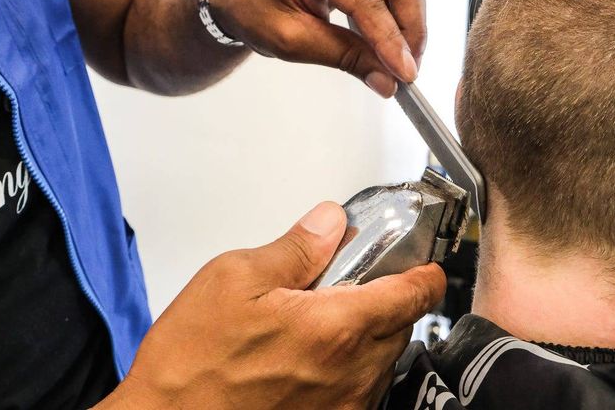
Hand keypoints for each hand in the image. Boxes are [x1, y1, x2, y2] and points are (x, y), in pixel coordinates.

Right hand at [96, 202, 445, 409]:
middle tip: (345, 286)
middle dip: (384, 300)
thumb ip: (295, 247)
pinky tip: (306, 359)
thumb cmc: (191, 363)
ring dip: (366, 337)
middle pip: (402, 325)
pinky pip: (360, 391)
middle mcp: (350, 373)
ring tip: (315, 325)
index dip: (422, 272)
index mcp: (336, 327)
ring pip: (383, 360)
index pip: (416, 293)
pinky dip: (347, 369)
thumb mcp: (234, 278)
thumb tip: (328, 223)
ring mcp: (343, 407)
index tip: (418, 263)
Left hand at [210, 0, 427, 97]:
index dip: (390, 38)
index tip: (406, 73)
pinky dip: (401, 16)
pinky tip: (392, 42)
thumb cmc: (255, 11)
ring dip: (410, 23)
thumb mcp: (293, 41)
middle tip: (407, 70)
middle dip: (410, 28)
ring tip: (400, 60)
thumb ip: (344, 57)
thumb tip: (387, 80)